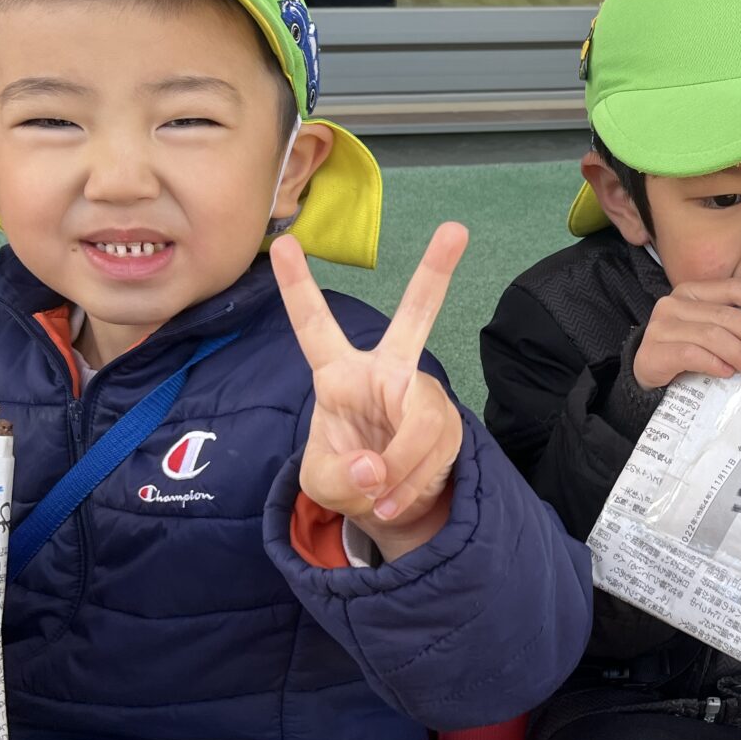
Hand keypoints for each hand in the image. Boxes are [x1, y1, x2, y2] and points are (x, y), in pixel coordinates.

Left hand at [274, 223, 468, 562]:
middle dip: (436, 273)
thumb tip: (375, 467)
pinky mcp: (448, 422)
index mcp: (340, 377)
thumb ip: (339, 476)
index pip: (315, 327)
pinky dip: (411, 484)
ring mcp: (422, 395)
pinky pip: (434, 449)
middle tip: (456, 230)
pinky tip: (395, 500)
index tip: (284, 243)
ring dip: (400, 467)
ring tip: (381, 498)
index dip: (297, 287)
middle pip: (415, 318)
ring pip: (423, 419)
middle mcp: (386, 373)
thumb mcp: (323, 484)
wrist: (391, 509)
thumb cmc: (347, 479)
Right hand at [632, 280, 740, 389]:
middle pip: (726, 315)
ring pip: (711, 335)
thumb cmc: (685, 351)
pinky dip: (715, 364)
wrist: (647, 375)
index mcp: (692, 292)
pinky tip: (730, 374)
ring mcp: (661, 327)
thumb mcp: (710, 332)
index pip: (731, 288)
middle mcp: (674, 303)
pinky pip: (691, 355)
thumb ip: (735, 325)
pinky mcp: (653, 352)